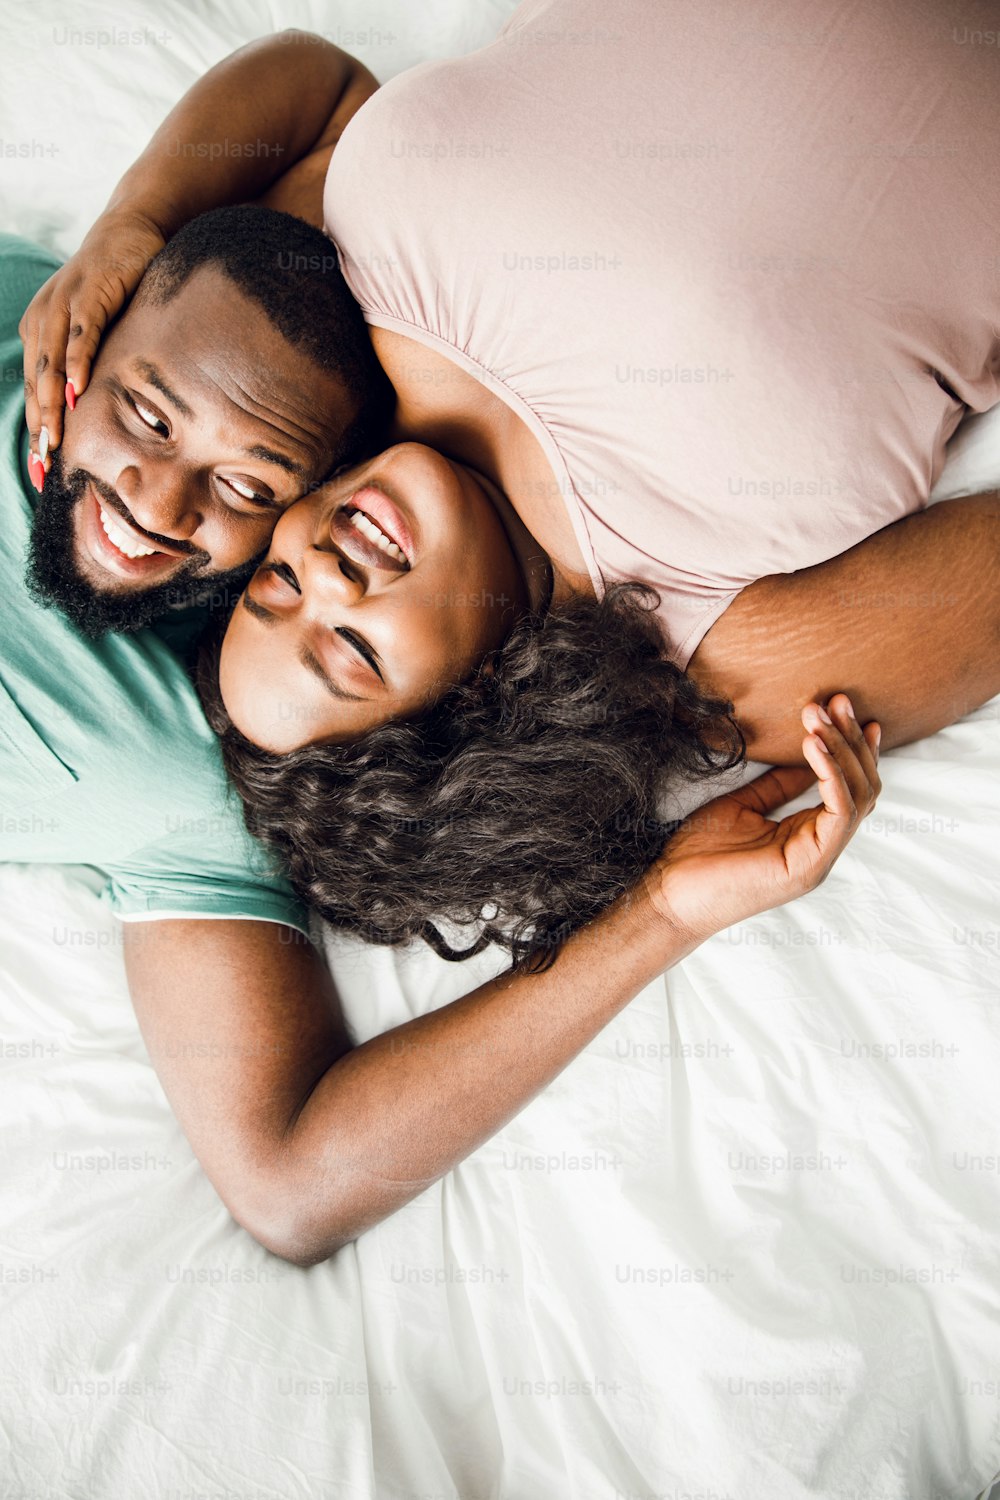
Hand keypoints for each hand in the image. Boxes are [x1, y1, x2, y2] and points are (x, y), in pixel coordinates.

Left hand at [18, 207, 165, 482]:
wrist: (131, 230)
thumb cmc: (118, 286)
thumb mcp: (99, 331)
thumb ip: (91, 365)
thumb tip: (97, 412)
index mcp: (41, 334)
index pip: (36, 391)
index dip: (37, 431)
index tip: (40, 470)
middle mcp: (43, 320)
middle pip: (37, 383)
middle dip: (39, 427)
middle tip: (43, 466)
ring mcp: (63, 305)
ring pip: (51, 363)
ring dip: (51, 403)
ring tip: (54, 438)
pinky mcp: (88, 292)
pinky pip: (80, 333)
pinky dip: (76, 362)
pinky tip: (77, 389)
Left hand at [645, 693, 880, 944]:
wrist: (670, 894)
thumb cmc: (700, 854)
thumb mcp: (743, 805)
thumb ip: (778, 784)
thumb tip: (805, 753)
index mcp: (808, 835)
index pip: (851, 787)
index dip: (852, 746)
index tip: (842, 707)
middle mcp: (821, 848)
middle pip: (862, 787)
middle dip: (851, 740)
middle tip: (837, 700)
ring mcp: (818, 859)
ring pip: (858, 798)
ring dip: (841, 751)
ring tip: (818, 716)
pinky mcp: (809, 866)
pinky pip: (839, 815)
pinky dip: (832, 776)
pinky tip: (814, 746)